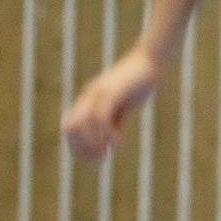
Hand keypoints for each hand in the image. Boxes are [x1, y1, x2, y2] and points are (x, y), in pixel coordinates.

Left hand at [62, 46, 163, 161]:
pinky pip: (102, 118)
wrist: (151, 60)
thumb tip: (109, 140)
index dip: (77, 147)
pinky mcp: (112, 92)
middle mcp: (89, 96)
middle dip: (81, 148)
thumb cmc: (139, 83)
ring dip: (92, 144)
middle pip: (70, 127)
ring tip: (106, 154)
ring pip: (82, 124)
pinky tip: (119, 143)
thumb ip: (114, 120)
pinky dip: (107, 135)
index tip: (94, 159)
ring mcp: (99, 93)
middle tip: (100, 159)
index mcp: (88, 99)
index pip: (70, 127)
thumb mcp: (123, 105)